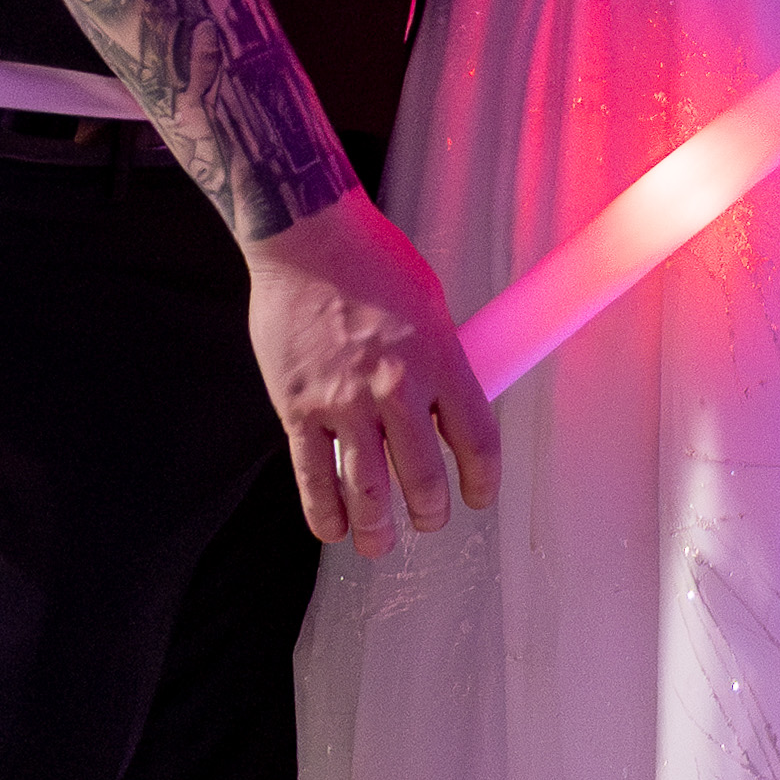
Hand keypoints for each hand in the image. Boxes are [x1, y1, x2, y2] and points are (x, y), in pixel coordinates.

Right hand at [245, 185, 501, 550]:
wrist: (307, 237)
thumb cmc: (371, 261)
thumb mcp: (431, 306)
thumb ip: (443, 360)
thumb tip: (449, 404)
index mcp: (440, 360)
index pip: (477, 441)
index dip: (481, 482)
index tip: (476, 497)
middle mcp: (396, 387)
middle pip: (424, 479)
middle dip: (429, 512)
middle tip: (427, 519)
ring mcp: (344, 400)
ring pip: (367, 488)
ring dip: (378, 528)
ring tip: (380, 542)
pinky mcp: (298, 406)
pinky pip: (312, 474)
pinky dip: (325, 511)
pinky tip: (333, 527)